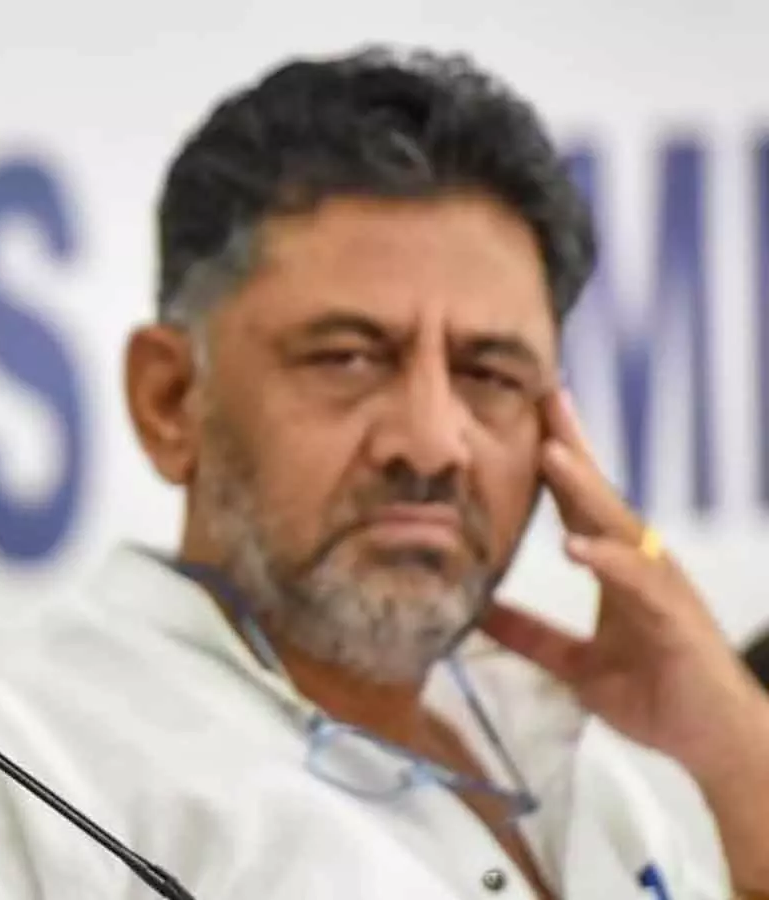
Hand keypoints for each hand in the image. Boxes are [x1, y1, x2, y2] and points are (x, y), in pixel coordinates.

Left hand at [481, 390, 768, 888]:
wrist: (713, 740)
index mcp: (616, 567)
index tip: (529, 412)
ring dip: (585, 488)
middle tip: (545, 395)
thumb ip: (531, 636)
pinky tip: (576, 546)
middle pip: (600, 495)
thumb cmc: (657, 693)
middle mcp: (640, 564)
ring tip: (550, 452)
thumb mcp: (576, 664)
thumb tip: (479, 614)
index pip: (579, 503)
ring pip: (619, 526)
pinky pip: (638, 583)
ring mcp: (660, 586)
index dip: (554, 461)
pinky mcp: (674, 618)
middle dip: (572, 444)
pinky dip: (607, 561)